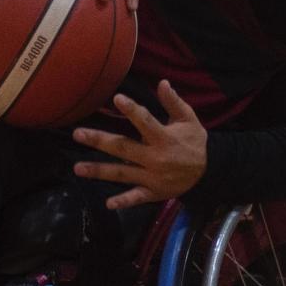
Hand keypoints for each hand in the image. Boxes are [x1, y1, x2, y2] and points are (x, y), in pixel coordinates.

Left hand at [71, 82, 205, 208]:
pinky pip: (137, 197)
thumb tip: (162, 82)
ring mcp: (152, 177)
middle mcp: (155, 158)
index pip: (145, 122)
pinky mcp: (153, 192)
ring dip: (99, 171)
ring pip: (122, 173)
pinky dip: (124, 201)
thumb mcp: (189, 119)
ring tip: (78, 168)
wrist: (208, 171)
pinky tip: (108, 203)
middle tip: (78, 134)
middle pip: (123, 148)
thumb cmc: (194, 142)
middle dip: (100, 141)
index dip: (132, 111)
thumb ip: (174, 102)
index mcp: (164, 138)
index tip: (116, 99)